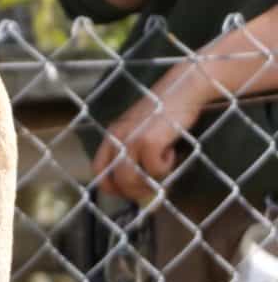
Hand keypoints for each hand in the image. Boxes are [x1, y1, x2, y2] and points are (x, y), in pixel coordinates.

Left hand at [92, 67, 209, 200]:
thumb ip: (135, 152)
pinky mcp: (148, 141)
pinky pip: (155, 169)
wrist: (183, 88)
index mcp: (112, 136)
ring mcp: (131, 140)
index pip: (98, 170)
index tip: (128, 192)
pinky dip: (166, 167)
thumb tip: (139, 185)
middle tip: (151, 191)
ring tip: (163, 170)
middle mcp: (117, 138)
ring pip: (130, 179)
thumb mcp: (142, 130)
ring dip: (149, 183)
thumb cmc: (167, 112)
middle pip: (114, 180)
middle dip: (132, 193)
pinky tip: (172, 151)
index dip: (111, 187)